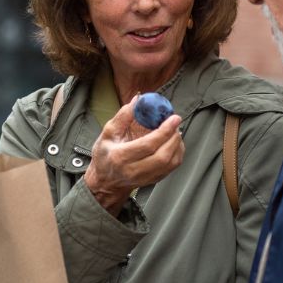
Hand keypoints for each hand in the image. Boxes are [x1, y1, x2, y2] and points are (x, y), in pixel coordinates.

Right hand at [84, 97, 183, 214]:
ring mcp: (145, 178)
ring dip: (177, 144)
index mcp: (120, 157)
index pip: (148, 145)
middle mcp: (133, 170)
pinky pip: (172, 167)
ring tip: (174, 131)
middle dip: (173, 137)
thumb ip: (123, 116)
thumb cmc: (105, 155)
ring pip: (171, 163)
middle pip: (163, 156)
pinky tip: (173, 142)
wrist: (106, 182)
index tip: (173, 118)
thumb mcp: (108, 133)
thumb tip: (138, 100)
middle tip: (175, 123)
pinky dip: (177, 152)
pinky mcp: (154, 180)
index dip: (164, 131)